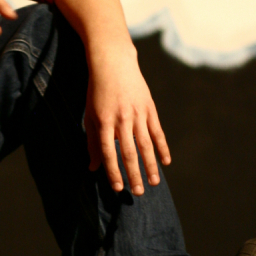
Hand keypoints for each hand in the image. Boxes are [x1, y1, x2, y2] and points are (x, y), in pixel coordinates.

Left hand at [85, 41, 170, 195]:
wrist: (113, 63)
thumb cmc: (97, 92)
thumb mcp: (90, 115)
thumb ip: (93, 142)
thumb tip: (93, 168)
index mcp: (104, 122)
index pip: (109, 153)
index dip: (113, 172)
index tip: (118, 188)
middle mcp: (122, 119)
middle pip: (129, 153)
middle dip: (134, 174)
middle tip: (138, 193)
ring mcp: (138, 114)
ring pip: (146, 145)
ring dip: (150, 166)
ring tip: (154, 183)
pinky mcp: (149, 108)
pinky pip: (157, 132)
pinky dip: (162, 148)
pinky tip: (165, 162)